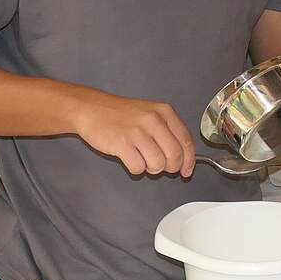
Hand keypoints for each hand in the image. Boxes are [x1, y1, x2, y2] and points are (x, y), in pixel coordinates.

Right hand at [73, 91, 195, 177]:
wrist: (91, 109)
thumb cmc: (120, 114)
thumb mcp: (150, 113)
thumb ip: (168, 132)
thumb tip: (183, 158)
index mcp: (164, 112)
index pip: (186, 141)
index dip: (188, 161)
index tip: (186, 171)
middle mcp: (153, 120)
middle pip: (174, 156)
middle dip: (169, 167)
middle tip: (159, 165)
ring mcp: (138, 132)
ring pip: (158, 165)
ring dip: (151, 168)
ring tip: (141, 157)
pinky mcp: (122, 144)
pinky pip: (138, 168)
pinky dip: (135, 168)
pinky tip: (129, 157)